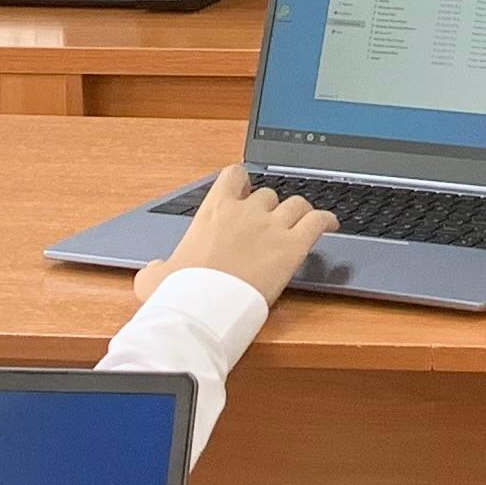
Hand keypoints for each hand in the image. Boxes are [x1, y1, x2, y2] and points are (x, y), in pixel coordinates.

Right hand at [138, 165, 328, 303]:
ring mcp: (271, 226)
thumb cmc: (179, 292)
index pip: (233, 175)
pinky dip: (327, 220)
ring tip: (300, 225)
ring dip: (298, 213)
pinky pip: (318, 221)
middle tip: (269, 226)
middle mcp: (245, 211)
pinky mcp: (293, 246)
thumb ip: (156, 269)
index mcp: (214, 210)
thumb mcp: (154, 278)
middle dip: (270, 208)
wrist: (202, 309)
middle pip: (268, 195)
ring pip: (296, 204)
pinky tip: (331, 225)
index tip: (244, 190)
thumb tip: (154, 270)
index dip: (242, 181)